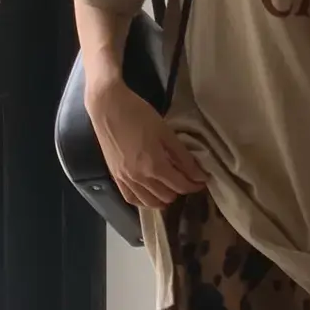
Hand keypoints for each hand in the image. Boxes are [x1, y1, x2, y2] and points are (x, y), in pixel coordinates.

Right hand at [85, 73, 207, 209]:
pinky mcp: (115, 177)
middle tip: (186, 178)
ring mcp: (125, 179)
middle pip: (167, 196)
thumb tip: (199, 175)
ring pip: (150, 202)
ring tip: (170, 186)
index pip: (180, 186)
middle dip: (180, 190)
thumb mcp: (166, 133)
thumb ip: (183, 157)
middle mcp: (139, 178)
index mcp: (154, 166)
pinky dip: (144, 201)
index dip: (195, 185)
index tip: (202, 180)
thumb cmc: (139, 114)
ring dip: (164, 198)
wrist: (108, 107)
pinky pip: (131, 199)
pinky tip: (151, 194)